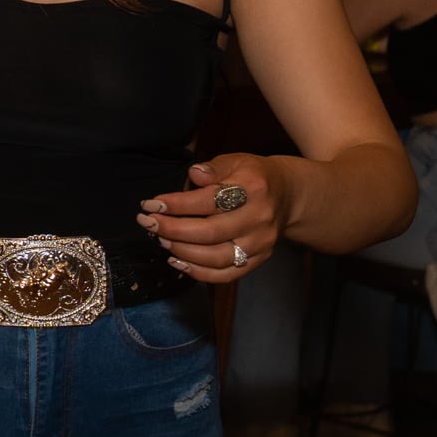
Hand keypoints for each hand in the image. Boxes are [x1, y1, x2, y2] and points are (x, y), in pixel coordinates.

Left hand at [137, 155, 281, 282]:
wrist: (288, 196)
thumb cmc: (253, 176)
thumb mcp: (235, 161)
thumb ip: (212, 168)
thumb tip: (193, 174)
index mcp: (252, 189)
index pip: (208, 200)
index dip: (176, 205)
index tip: (151, 204)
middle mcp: (259, 219)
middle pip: (210, 232)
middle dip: (173, 230)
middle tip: (148, 223)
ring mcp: (261, 243)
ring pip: (216, 258)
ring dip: (182, 251)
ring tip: (161, 239)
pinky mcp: (259, 260)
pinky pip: (226, 275)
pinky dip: (199, 273)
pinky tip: (177, 262)